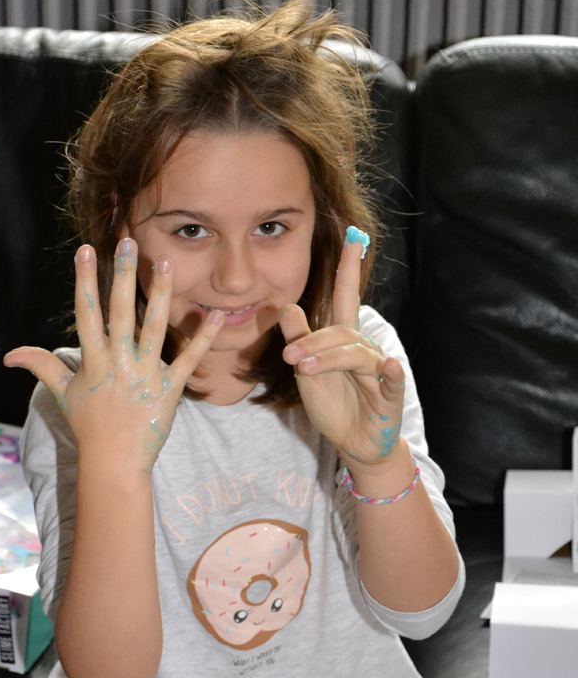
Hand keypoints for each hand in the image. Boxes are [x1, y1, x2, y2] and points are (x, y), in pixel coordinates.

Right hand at [4, 239, 223, 472]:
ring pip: (154, 327)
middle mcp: (118, 362)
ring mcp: (145, 374)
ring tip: (165, 264)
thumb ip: (41, 366)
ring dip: (160, 295)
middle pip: (120, 312)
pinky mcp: (170, 388)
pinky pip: (189, 359)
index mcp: (93, 360)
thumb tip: (10, 355)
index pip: (87, 313)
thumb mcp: (62, 393)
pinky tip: (216, 315)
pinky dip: (204, 338)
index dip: (85, 280)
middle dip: (123, 276)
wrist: (115, 461)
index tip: (86, 251)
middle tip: (128, 243)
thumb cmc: (88, 425)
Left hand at [279, 236, 404, 465]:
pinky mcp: (389, 395)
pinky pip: (391, 381)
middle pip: (340, 332)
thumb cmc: (334, 402)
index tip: (352, 237)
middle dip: (313, 340)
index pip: (347, 297)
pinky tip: (389, 366)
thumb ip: (300, 339)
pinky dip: (391, 373)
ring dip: (329, 358)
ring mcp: (379, 371)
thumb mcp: (307, 370)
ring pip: (355, 354)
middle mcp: (364, 349)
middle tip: (288, 354)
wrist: (355, 441)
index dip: (348, 268)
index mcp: (344, 339)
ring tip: (303, 368)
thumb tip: (286, 306)